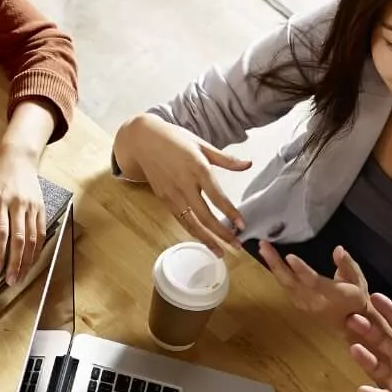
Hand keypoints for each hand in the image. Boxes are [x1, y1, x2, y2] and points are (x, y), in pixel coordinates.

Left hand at [0, 148, 45, 285]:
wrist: (18, 159)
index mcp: (1, 200)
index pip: (1, 232)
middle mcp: (18, 204)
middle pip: (19, 238)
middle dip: (15, 262)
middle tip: (11, 281)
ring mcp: (32, 206)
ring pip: (33, 238)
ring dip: (27, 260)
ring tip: (21, 277)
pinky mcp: (41, 208)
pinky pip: (41, 232)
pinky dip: (37, 249)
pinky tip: (32, 262)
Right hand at [114, 114, 249, 254]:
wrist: (143, 141)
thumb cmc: (174, 139)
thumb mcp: (201, 144)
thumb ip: (225, 159)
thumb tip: (248, 165)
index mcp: (197, 168)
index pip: (217, 196)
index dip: (230, 213)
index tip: (242, 225)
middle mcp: (184, 184)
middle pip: (204, 216)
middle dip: (221, 234)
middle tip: (236, 246)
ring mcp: (172, 194)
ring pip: (190, 223)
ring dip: (206, 239)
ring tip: (220, 252)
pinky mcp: (163, 199)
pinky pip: (180, 219)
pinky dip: (192, 231)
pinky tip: (203, 239)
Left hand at [259, 243, 371, 332]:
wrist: (351, 321)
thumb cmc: (356, 297)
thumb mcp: (359, 279)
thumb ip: (348, 264)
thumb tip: (338, 249)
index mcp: (332, 294)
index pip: (313, 281)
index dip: (301, 269)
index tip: (289, 256)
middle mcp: (314, 300)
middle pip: (291, 282)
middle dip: (276, 263)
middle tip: (264, 246)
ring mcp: (304, 304)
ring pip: (285, 285)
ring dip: (273, 267)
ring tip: (264, 249)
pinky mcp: (299, 304)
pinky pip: (285, 288)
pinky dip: (277, 273)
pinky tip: (270, 260)